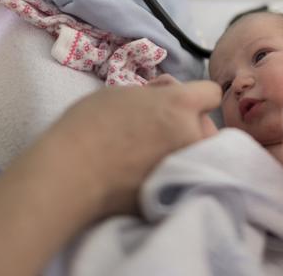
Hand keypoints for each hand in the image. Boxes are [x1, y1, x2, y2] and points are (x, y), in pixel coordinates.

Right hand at [39, 80, 220, 215]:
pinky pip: (187, 174)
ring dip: (186, 147)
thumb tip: (167, 96)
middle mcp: (192, 133)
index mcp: (180, 104)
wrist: (71, 174)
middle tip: (160, 126)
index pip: (211, 92)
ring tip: (156, 149)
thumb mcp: (125, 93)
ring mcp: (187, 164)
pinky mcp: (178, 189)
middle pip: (209, 125)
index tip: (175, 101)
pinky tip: (150, 169)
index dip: (194, 95)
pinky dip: (175, 170)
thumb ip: (157, 95)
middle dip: (191, 122)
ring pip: (202, 152)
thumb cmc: (89, 127)